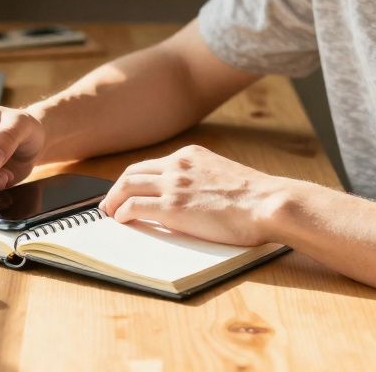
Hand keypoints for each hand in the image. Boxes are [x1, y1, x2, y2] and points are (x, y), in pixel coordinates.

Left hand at [98, 145, 288, 246]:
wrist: (267, 203)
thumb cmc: (255, 198)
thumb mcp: (223, 175)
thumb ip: (201, 179)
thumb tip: (190, 197)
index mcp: (191, 155)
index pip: (151, 165)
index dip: (134, 179)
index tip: (127, 189)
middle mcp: (178, 166)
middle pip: (132, 172)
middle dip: (116, 188)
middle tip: (109, 202)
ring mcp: (173, 185)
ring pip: (127, 186)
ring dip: (113, 200)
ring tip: (109, 213)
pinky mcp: (172, 208)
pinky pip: (134, 207)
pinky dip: (122, 213)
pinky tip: (122, 220)